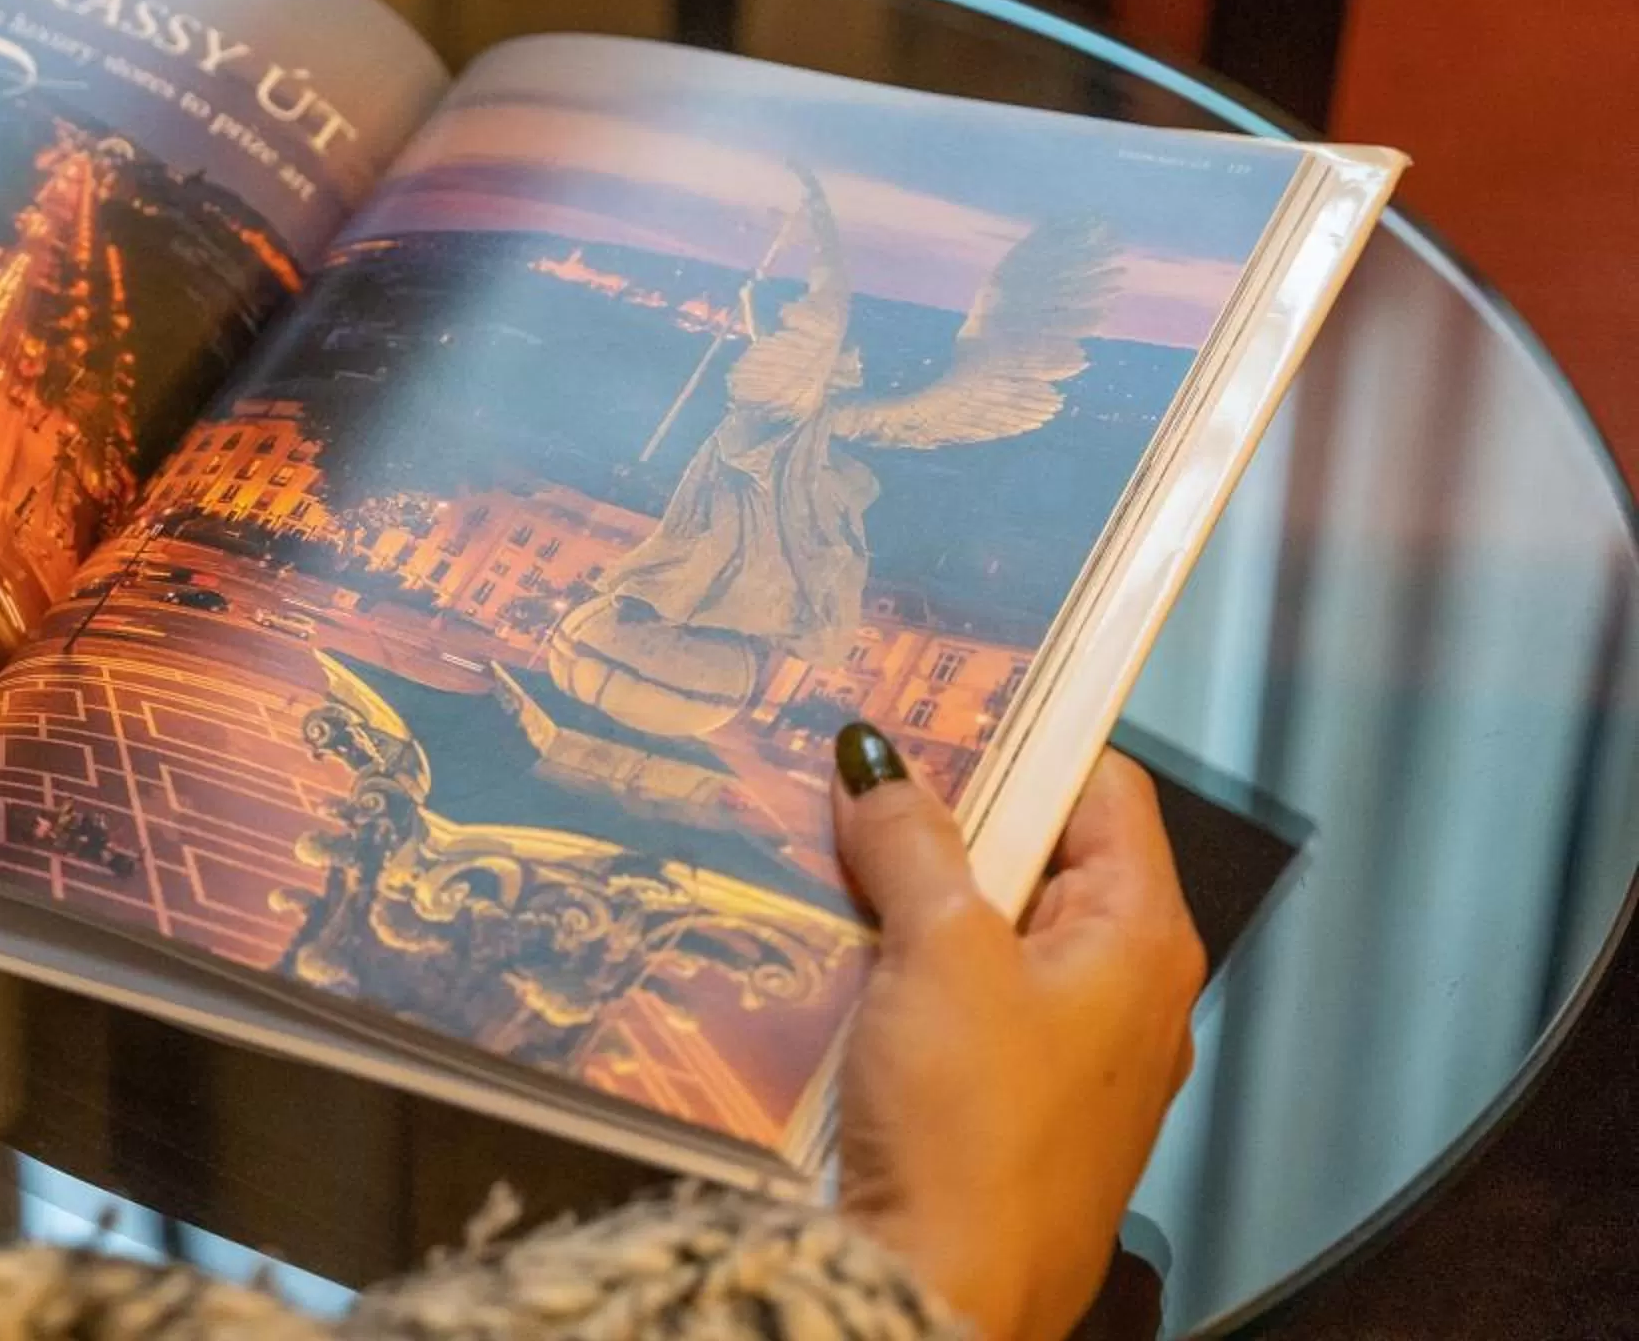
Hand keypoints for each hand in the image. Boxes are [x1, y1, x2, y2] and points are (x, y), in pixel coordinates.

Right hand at [830, 728, 1204, 1340]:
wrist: (947, 1294)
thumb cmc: (977, 1141)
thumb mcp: (936, 954)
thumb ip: (910, 840)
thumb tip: (880, 759)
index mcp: (1141, 937)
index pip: (1101, 785)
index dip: (1023, 734)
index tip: (940, 698)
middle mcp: (1123, 990)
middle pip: (1040, 853)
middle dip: (949, 813)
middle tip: (863, 773)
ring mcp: (1071, 1050)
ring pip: (992, 927)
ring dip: (915, 892)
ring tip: (836, 857)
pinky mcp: (1011, 1100)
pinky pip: (962, 997)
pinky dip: (907, 966)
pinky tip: (842, 956)